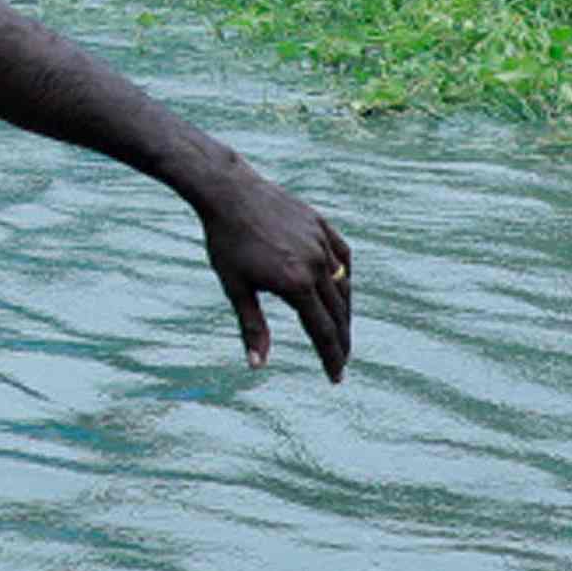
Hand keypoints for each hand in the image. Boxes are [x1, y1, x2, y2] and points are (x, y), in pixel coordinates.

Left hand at [190, 162, 355, 379]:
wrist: (230, 192)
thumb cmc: (226, 242)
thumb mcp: (235, 288)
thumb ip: (252, 327)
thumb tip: (257, 366)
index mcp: (295, 284)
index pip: (322, 331)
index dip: (330, 357)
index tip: (336, 378)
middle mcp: (316, 264)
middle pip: (338, 313)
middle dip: (341, 341)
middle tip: (341, 362)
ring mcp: (322, 243)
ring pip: (343, 286)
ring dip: (345, 313)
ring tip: (340, 331)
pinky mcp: (322, 226)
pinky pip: (342, 258)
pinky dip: (344, 277)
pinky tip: (341, 289)